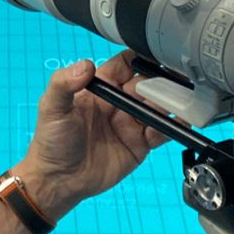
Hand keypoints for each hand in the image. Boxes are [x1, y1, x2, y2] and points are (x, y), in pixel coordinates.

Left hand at [13, 51, 170, 218]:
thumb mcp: (51, 108)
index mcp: (100, 87)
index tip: (157, 53)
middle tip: (175, 81)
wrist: (59, 181)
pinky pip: (162, 132)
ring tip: (181, 100)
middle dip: (162, 81)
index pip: (126, 64)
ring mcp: (131, 123)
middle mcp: (119, 102)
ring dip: (171, 102)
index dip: (142, 58)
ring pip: (159, 107)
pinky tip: (181, 122)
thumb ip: (64, 83)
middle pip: (148, 84)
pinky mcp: (140, 145)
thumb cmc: (51, 141)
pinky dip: (174, 126)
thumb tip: (85, 65)